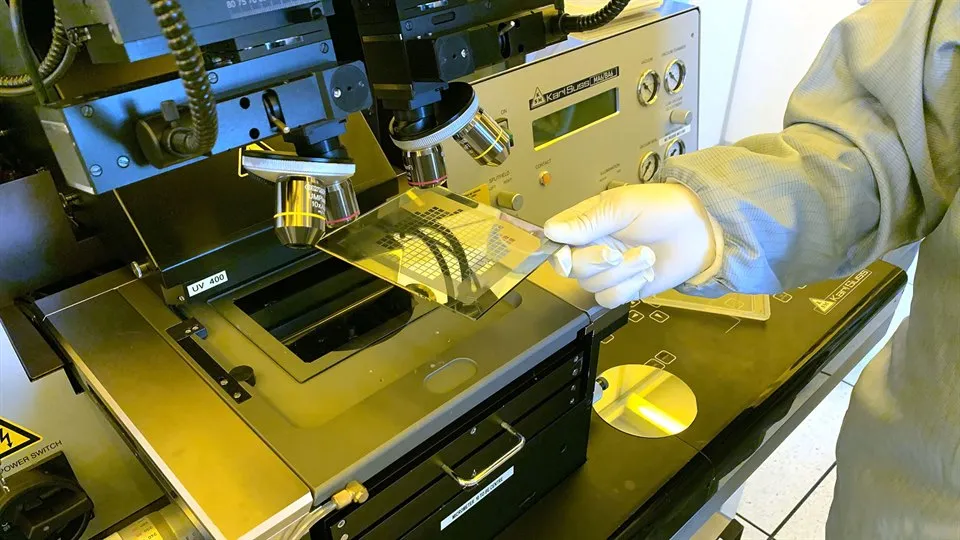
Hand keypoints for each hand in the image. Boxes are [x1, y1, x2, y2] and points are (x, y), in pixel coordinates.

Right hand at [544, 184, 717, 307]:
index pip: (555, 242)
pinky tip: (645, 273)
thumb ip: (587, 221)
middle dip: (594, 262)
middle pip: (570, 268)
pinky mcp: (623, 288)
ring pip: (591, 285)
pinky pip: (609, 299)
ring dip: (621, 273)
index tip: (567, 255)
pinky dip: (628, 288)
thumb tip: (551, 230)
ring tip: (646, 255)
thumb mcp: (623, 206)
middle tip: (617, 252)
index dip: (558, 252)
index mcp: (586, 223)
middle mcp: (591, 247)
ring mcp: (607, 270)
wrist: (699, 229)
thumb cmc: (663, 207)